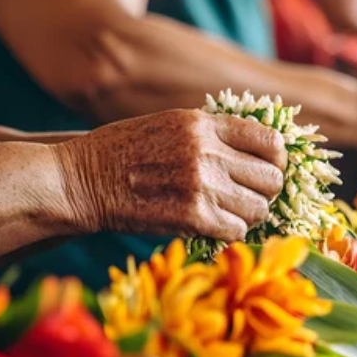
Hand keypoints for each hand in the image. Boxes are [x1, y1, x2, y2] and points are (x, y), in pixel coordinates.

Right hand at [55, 110, 286, 241]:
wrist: (80, 181)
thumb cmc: (120, 152)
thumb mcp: (168, 124)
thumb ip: (210, 133)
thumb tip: (255, 150)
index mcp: (204, 124)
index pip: (270, 140)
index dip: (276, 159)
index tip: (268, 168)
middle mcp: (208, 152)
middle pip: (272, 178)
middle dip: (265, 191)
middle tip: (248, 196)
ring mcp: (202, 185)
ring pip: (259, 209)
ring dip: (248, 215)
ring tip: (228, 213)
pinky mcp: (192, 217)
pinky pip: (237, 231)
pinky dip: (230, 233)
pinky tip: (213, 227)